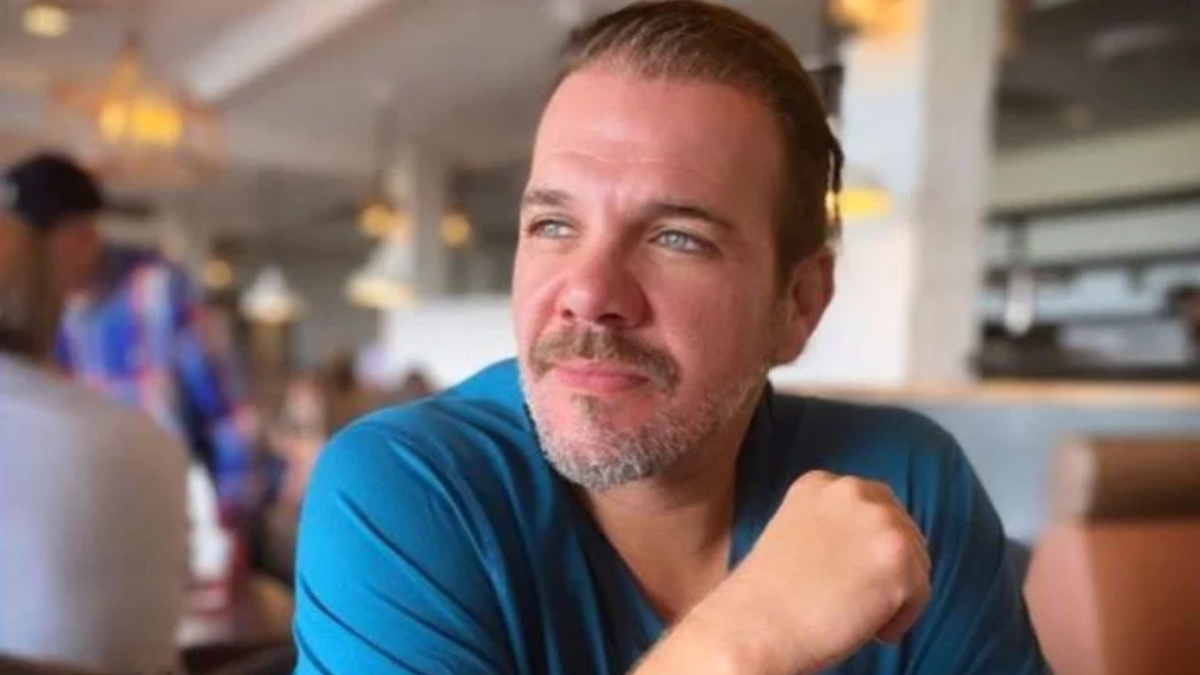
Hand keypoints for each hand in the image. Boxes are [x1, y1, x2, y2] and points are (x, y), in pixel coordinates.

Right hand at [699, 471, 930, 674]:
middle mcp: (854, 491)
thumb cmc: (769, 596)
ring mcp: (880, 522)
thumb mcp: (797, 532)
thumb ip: (835, 525)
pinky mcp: (899, 559)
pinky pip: (921, 596)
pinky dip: (900, 620)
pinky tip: (869, 630)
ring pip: (916, 562)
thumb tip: (873, 546)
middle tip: (859, 599)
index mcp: (822, 482)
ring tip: (858, 615)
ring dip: (896, 593)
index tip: (855, 573)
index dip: (871, 546)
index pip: (875, 505)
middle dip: (888, 568)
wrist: (755, 627)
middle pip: (903, 529)